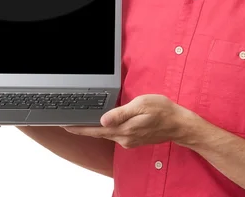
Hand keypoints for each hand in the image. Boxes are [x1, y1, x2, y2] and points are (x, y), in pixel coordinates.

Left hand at [63, 94, 196, 148]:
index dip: (79, 128)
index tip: (65, 125)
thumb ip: (121, 113)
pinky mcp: (134, 139)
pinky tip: (105, 123)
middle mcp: (124, 138)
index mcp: (123, 129)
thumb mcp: (141, 105)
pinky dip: (108, 129)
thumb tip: (103, 119)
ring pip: (107, 134)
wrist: (179, 124)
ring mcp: (129, 140)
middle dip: (84, 128)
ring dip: (96, 128)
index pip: (95, 130)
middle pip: (99, 133)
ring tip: (83, 122)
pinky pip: (116, 134)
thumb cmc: (162, 111)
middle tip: (69, 122)